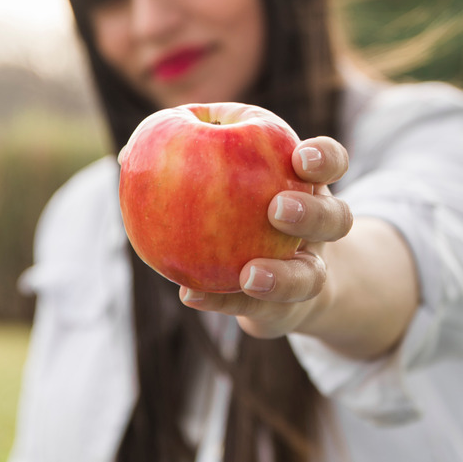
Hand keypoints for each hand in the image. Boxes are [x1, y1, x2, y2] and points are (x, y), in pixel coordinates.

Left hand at [179, 136, 352, 339]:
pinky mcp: (284, 310)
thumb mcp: (222, 169)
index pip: (331, 162)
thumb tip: (126, 152)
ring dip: (282, 277)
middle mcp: (318, 229)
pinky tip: (189, 295)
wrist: (273, 272)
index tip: (302, 158)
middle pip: (336, 219)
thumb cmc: (237, 202)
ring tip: (249, 275)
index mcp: (308, 184)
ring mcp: (307, 272)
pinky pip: (259, 311)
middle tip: (277, 209)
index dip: (324, 158)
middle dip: (312, 212)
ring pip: (309, 277)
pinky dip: (223, 304)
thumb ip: (187, 153)